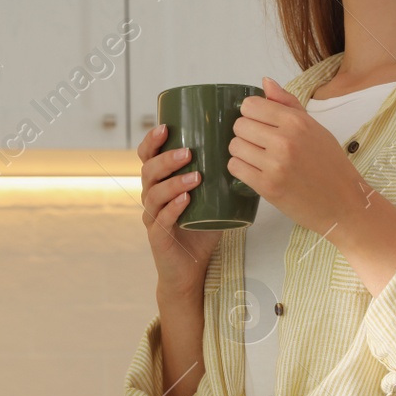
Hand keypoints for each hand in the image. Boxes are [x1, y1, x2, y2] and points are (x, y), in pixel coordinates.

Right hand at [137, 122, 222, 293]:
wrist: (190, 269)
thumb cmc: (201, 230)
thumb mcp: (211, 199)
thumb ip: (220, 178)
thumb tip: (249, 152)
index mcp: (160, 183)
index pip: (147, 156)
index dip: (151, 141)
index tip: (166, 126)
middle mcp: (151, 197)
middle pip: (148, 171)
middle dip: (166, 159)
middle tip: (187, 152)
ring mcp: (152, 217)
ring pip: (153, 194)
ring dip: (173, 182)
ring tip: (195, 176)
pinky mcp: (158, 237)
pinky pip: (161, 219)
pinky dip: (173, 208)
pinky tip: (186, 200)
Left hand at [228, 76, 370, 234]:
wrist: (343, 203)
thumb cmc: (330, 165)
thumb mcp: (315, 128)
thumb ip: (288, 104)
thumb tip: (265, 82)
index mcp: (297, 122)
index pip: (250, 105)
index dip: (251, 114)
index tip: (261, 124)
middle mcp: (284, 140)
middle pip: (239, 125)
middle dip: (246, 134)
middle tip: (261, 145)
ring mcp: (275, 165)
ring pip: (234, 146)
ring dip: (242, 152)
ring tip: (259, 159)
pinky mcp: (267, 187)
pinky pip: (235, 167)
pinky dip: (241, 168)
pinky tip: (255, 171)